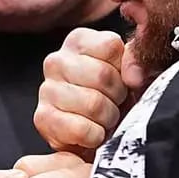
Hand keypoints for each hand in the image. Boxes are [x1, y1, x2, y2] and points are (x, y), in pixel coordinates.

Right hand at [36, 29, 139, 157]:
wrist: (97, 134)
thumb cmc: (112, 98)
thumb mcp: (129, 72)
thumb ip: (136, 61)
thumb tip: (134, 75)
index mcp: (78, 41)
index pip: (110, 46)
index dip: (124, 69)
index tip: (122, 79)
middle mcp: (57, 60)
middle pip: (102, 75)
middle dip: (117, 96)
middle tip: (114, 102)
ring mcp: (47, 89)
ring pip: (93, 104)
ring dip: (107, 118)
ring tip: (103, 118)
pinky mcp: (43, 118)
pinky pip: (80, 129)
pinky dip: (94, 136)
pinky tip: (92, 133)